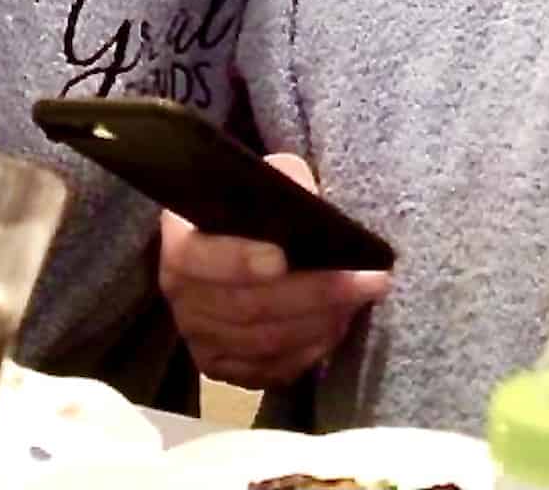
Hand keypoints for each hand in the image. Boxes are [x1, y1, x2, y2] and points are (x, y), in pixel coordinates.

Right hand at [159, 153, 391, 387]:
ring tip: (360, 299)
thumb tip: (307, 199)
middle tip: (367, 279)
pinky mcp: (223, 370)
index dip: (238, 261)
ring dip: (320, 322)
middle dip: (314, 293)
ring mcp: (201, 340)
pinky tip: (338, 325)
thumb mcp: (261, 179)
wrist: (232, 249)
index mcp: (181, 243)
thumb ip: (281, 180)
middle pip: (247, 307)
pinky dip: (310, 350)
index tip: (282, 258)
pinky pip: (270, 370)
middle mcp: (183, 299)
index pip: (198, 258)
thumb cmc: (249, 209)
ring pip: (265, 342)